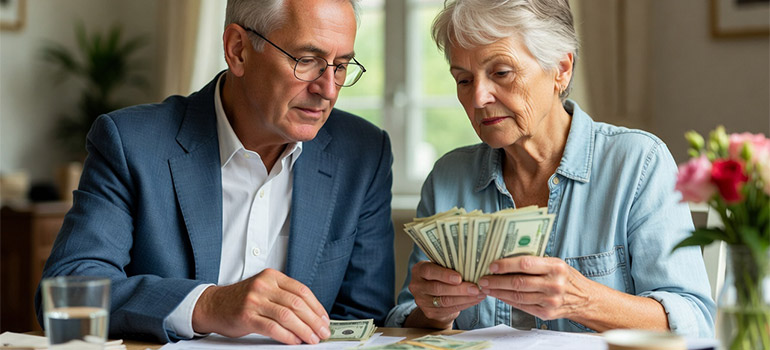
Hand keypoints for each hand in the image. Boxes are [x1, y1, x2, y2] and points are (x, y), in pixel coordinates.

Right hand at [192, 268, 330, 344]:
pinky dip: (288, 336)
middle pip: (297, 304)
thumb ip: (284, 296)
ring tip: (312, 339)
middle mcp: (264, 285)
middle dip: (314, 321)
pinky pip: (273, 328)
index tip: (324, 320)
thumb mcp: (264, 289)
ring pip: (287, 316)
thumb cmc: (242, 300)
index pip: (302, 291)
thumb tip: (312, 314)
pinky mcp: (247, 317)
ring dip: (304, 330)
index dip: (317, 307)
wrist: (213, 305)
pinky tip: (295, 342)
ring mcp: (254, 300)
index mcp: (272, 276)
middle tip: (323, 332)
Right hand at [405, 261, 485, 328]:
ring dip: (465, 298)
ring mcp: (422, 301)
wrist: (433, 296)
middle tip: (475, 288)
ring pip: (445, 301)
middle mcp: (417, 286)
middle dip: (459, 289)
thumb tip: (471, 266)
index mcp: (419, 270)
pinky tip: (475, 300)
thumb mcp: (440, 267)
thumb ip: (449, 266)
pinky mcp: (430, 312)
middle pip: (438, 288)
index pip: (429, 271)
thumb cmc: (440, 277)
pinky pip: (450, 309)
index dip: (444, 274)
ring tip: (479, 294)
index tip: (459, 277)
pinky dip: (465, 304)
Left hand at [478, 256, 591, 320]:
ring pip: (518, 296)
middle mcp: (554, 284)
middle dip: (497, 281)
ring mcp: (551, 301)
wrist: (584, 299)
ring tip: (487, 287)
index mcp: (556, 267)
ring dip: (498, 292)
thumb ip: (535, 261)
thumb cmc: (566, 277)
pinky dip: (508, 300)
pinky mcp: (547, 313)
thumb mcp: (555, 263)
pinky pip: (522, 306)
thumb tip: (506, 257)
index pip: (526, 264)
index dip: (506, 265)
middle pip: (518, 282)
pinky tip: (499, 295)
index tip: (492, 265)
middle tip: (483, 279)